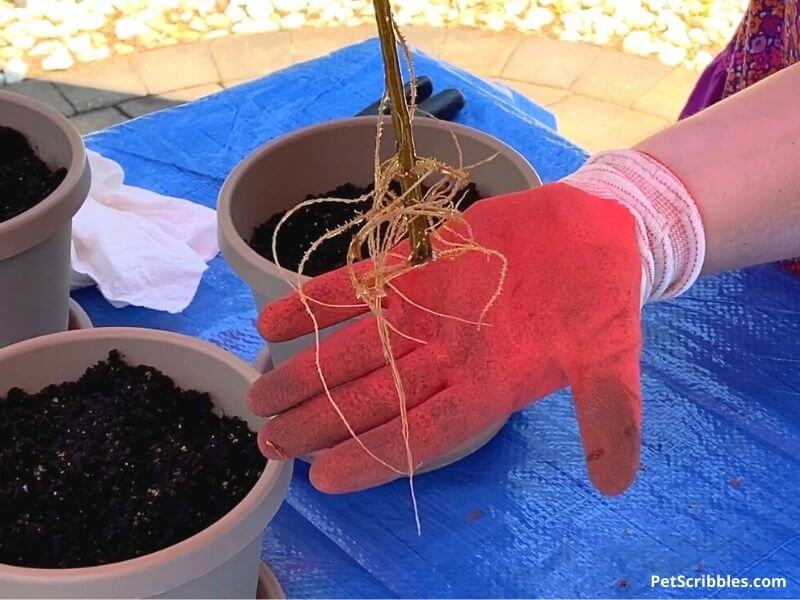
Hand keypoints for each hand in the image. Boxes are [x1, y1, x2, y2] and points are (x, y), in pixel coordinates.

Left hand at [248, 182, 643, 494]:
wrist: (592, 233)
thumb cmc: (601, 301)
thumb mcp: (613, 359)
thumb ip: (609, 416)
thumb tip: (617, 484)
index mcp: (484, 387)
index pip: (421, 434)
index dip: (373, 458)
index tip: (323, 479)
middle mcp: (443, 358)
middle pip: (371, 398)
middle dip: (319, 423)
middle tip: (268, 444)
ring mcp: (423, 313)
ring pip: (353, 350)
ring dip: (305, 371)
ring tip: (259, 397)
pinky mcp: (415, 268)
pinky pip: (356, 289)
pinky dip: (315, 304)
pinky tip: (271, 321)